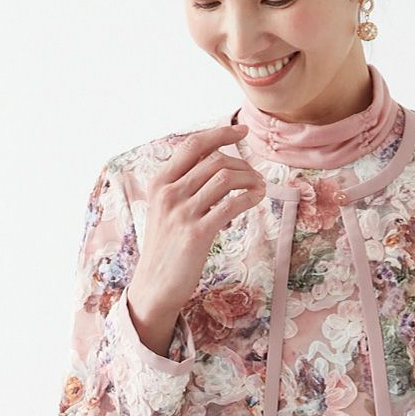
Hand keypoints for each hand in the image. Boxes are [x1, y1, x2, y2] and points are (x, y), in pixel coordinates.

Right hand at [131, 122, 263, 314]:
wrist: (154, 285)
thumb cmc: (166, 246)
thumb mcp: (165, 208)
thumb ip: (183, 184)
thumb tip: (215, 161)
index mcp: (159, 182)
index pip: (193, 144)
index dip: (220, 133)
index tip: (241, 130)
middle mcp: (169, 193)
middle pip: (214, 160)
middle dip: (242, 163)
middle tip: (255, 175)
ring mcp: (182, 213)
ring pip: (225, 177)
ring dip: (250, 178)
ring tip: (259, 187)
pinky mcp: (198, 233)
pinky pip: (232, 204)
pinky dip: (250, 196)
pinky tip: (257, 198)